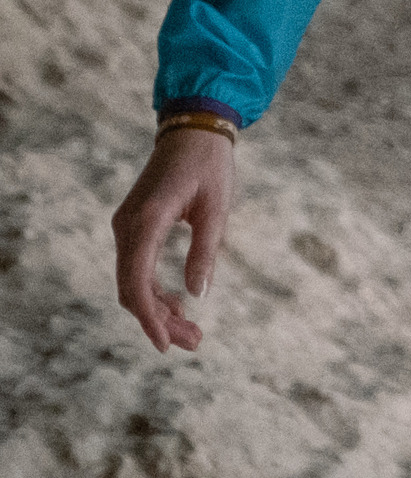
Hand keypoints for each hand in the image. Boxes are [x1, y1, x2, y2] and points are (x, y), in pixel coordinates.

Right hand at [112, 126, 239, 353]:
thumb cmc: (210, 166)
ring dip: (157, 310)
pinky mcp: (134, 227)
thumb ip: (205, 251)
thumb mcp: (217, 209)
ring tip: (192, 334)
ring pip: (132, 282)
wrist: (193, 132)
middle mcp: (127, 227)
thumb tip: (197, 295)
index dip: (150, 317)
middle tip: (194, 344)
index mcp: (147, 221)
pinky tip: (179, 307)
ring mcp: (127, 227)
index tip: (166, 345)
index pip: (137, 282)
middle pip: (132, 288)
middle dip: (158, 321)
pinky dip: (154, 291)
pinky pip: (137, 268)